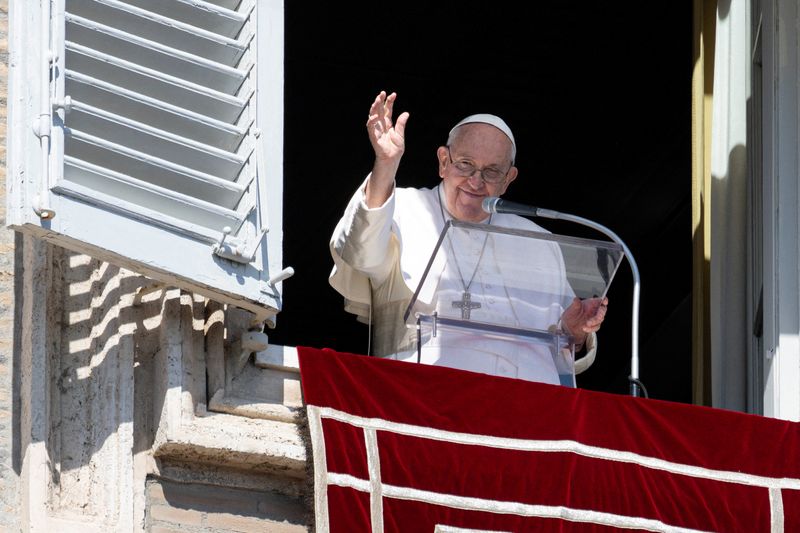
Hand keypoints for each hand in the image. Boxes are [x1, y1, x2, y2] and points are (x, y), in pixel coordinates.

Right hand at [364, 91, 409, 206]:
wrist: (392, 160)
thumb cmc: (395, 149)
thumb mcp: (400, 134)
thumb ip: (401, 124)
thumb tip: (406, 113)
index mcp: (388, 124)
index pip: (387, 110)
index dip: (389, 102)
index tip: (393, 94)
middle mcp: (381, 126)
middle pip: (379, 111)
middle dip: (379, 101)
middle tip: (382, 93)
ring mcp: (376, 130)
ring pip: (373, 116)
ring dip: (374, 108)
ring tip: (377, 100)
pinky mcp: (374, 137)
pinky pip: (371, 128)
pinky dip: (372, 122)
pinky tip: (375, 116)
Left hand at [561, 296, 607, 344]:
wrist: (568, 327)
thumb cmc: (571, 315)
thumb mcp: (571, 309)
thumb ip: (575, 304)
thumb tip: (576, 299)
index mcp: (590, 303)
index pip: (600, 300)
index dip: (604, 300)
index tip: (604, 301)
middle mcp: (594, 310)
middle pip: (602, 310)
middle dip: (600, 314)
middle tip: (597, 317)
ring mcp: (595, 318)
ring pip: (600, 319)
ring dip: (594, 322)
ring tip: (587, 324)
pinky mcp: (594, 325)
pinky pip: (596, 327)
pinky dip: (591, 328)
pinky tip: (585, 328)